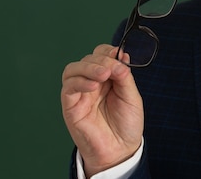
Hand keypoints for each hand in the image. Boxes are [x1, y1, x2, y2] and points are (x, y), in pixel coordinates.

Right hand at [61, 44, 143, 176]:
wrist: (121, 149)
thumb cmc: (126, 123)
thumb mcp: (131, 96)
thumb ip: (125, 77)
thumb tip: (122, 56)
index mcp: (107, 78)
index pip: (101, 54)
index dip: (108, 51)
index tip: (119, 53)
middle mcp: (92, 82)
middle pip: (88, 59)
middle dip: (102, 60)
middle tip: (114, 68)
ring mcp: (80, 93)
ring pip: (73, 69)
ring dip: (89, 67)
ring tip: (104, 74)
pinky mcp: (70, 106)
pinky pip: (68, 88)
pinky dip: (80, 82)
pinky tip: (94, 86)